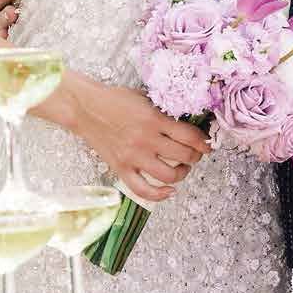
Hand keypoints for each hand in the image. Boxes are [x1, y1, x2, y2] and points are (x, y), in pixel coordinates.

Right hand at [65, 75, 211, 202]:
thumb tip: (187, 123)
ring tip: (183, 168)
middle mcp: (146, 140)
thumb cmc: (115, 99)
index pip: (190, 136)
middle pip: (184, 156)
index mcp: (154, 119)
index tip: (207, 144)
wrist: (86, 108)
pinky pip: (143, 190)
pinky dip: (159, 195)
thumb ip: (164, 111)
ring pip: (169, 175)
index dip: (203, 142)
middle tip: (196, 154)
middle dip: (196, 156)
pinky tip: (169, 190)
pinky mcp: (121, 168)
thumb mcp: (145, 98)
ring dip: (183, 174)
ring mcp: (133, 157)